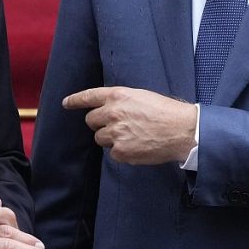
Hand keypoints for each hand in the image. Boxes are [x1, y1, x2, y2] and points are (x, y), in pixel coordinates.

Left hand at [63, 86, 197, 164]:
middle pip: (91, 121)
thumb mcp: (141, 96)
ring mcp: (115, 133)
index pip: (89, 97)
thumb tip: (109, 109)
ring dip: (111, 138)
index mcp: (118, 95)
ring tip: (132, 136)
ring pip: (100, 138)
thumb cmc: (166, 112)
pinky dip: (122, 151)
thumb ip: (121, 101)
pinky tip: (137, 146)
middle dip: (100, 124)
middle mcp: (112, 113)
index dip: (75, 100)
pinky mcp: (121, 151)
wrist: (182, 130)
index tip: (66, 103)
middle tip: (118, 126)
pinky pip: (112, 153)